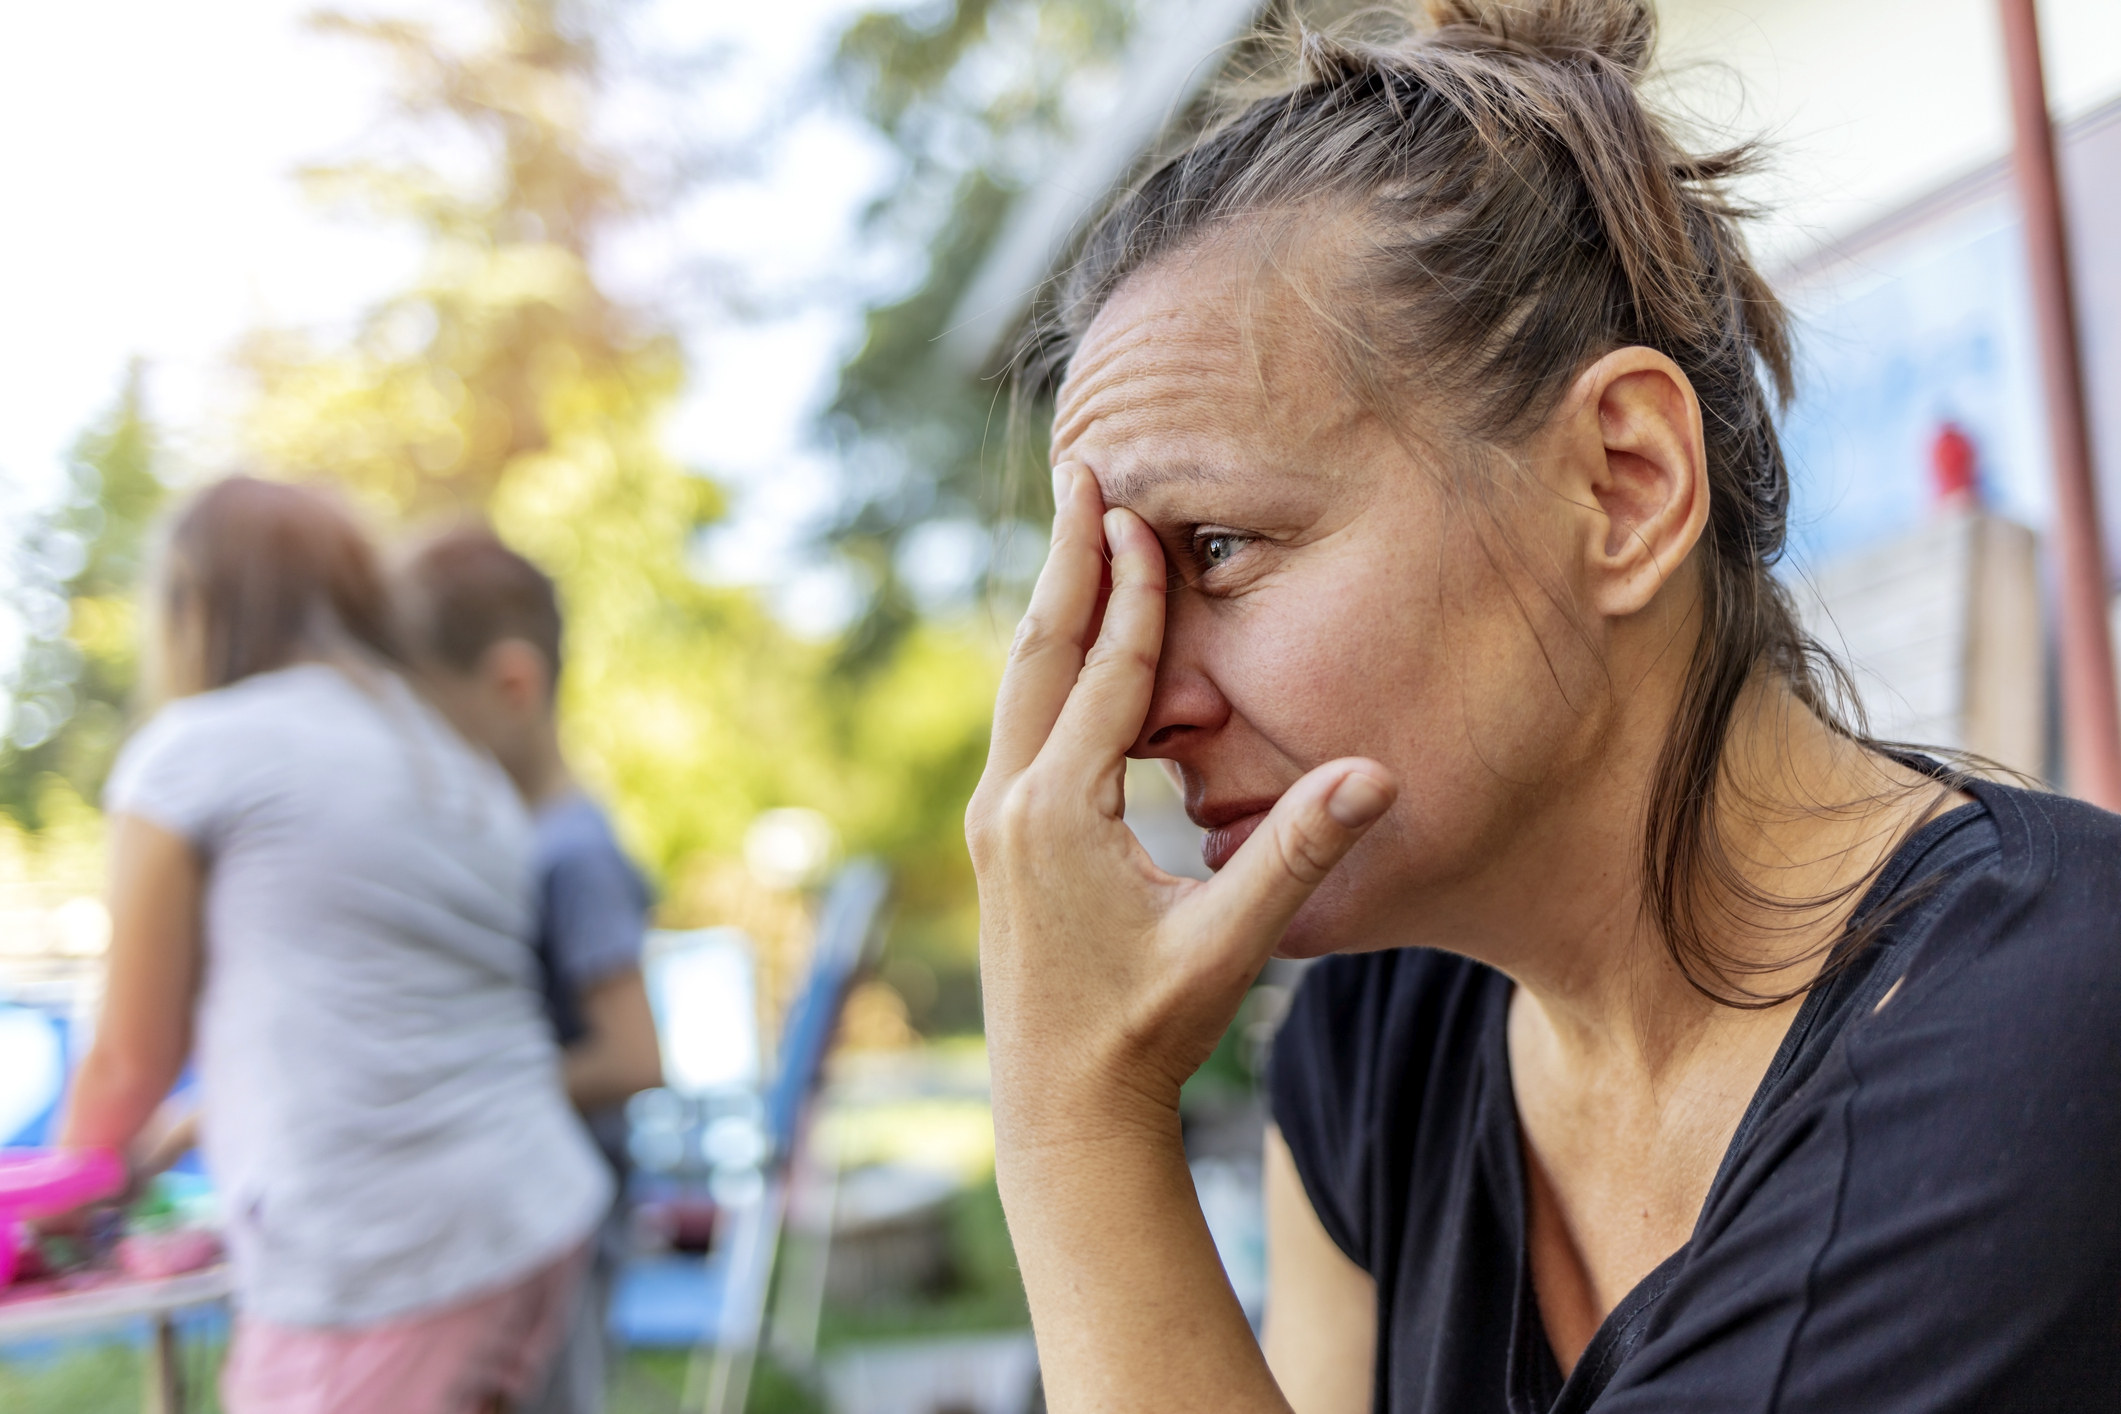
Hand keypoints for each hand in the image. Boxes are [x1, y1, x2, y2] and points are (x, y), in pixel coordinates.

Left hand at [967, 463, 1396, 1147]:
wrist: (1063, 1109)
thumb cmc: (1147, 1030)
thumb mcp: (1229, 943)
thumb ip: (1297, 853)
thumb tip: (1377, 776)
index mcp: (1058, 812)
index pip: (1105, 672)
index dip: (1132, 589)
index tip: (1141, 507)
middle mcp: (1009, 802)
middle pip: (1038, 650)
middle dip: (1064, 559)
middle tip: (1079, 471)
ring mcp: (993, 821)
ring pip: (1020, 683)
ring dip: (1051, 604)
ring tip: (1070, 529)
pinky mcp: (999, 840)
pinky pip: (1021, 721)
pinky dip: (1047, 663)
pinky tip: (1069, 643)